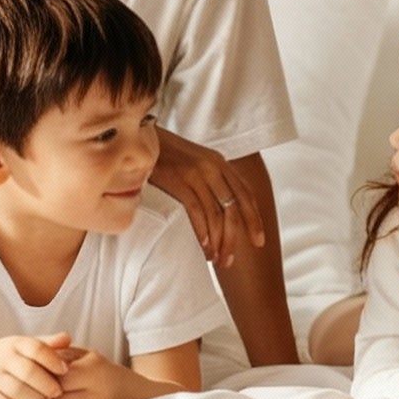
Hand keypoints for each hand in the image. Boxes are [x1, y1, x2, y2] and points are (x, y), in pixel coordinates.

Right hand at [0, 334, 76, 398]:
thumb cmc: (3, 360)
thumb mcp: (21, 348)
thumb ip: (45, 344)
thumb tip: (67, 338)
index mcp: (13, 344)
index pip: (36, 348)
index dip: (53, 360)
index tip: (65, 370)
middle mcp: (1, 358)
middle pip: (29, 371)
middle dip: (47, 385)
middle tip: (57, 393)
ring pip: (18, 390)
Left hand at [51, 350, 160, 398]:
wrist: (135, 394)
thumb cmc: (102, 370)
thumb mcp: (85, 354)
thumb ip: (61, 352)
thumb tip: (35, 358)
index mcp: (93, 368)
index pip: (58, 375)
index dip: (45, 375)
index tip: (40, 374)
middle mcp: (97, 390)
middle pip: (57, 394)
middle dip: (47, 391)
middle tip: (43, 386)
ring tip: (54, 395)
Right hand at [148, 129, 267, 269]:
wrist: (140, 138)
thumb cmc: (165, 154)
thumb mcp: (196, 160)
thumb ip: (211, 178)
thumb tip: (221, 206)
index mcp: (220, 163)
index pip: (246, 194)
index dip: (255, 219)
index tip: (258, 241)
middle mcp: (213, 167)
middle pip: (234, 208)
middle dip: (235, 237)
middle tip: (231, 260)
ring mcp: (197, 174)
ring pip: (216, 214)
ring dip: (218, 240)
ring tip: (215, 259)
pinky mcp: (180, 181)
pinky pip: (196, 211)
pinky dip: (202, 231)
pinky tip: (204, 246)